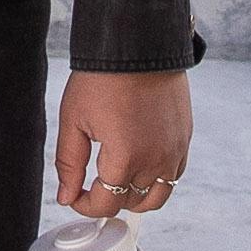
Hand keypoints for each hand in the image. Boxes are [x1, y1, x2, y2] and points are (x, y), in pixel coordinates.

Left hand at [53, 70, 193, 218]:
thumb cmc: (103, 78)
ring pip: (157, 197)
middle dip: (107, 199)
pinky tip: (139, 165)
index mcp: (125, 157)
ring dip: (135, 196)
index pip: (105, 205)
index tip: (75, 195)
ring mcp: (174, 150)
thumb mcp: (73, 121)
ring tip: (117, 179)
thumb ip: (69, 164)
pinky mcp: (184, 138)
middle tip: (91, 185)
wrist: (137, 44)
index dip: (84, 205)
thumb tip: (65, 196)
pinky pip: (174, 176)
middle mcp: (155, 159)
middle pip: (131, 203)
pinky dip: (157, 180)